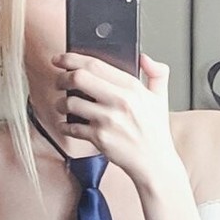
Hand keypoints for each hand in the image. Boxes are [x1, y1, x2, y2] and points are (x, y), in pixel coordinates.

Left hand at [52, 49, 179, 188]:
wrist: (154, 162)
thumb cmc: (155, 132)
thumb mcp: (161, 98)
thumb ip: (157, 73)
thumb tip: (144, 57)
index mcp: (132, 87)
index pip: (95, 64)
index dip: (72, 58)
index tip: (60, 58)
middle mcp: (119, 101)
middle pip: (78, 78)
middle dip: (62, 78)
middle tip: (59, 82)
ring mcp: (108, 120)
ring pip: (71, 102)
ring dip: (60, 103)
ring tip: (63, 105)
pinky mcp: (99, 138)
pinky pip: (72, 127)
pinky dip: (64, 125)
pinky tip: (66, 124)